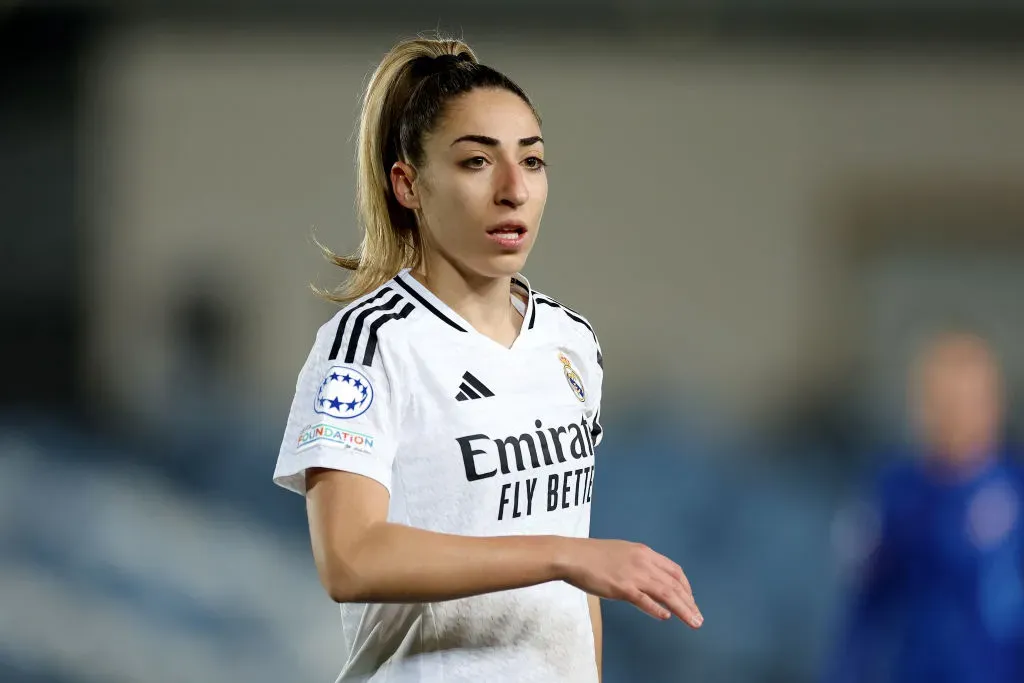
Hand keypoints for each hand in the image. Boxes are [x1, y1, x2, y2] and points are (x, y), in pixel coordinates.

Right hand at [559, 538, 702, 627]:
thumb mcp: (622, 553)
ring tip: (693, 622)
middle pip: (675, 584)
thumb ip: (638, 565)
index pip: (675, 571)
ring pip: (666, 593)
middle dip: (690, 602)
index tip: (690, 599)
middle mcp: (644, 562)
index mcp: (644, 553)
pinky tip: (666, 617)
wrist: (572, 555)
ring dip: (683, 609)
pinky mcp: (622, 588)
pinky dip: (658, 610)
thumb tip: (649, 581)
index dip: (686, 587)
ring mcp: (634, 575)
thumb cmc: (592, 556)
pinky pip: (645, 600)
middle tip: (698, 617)